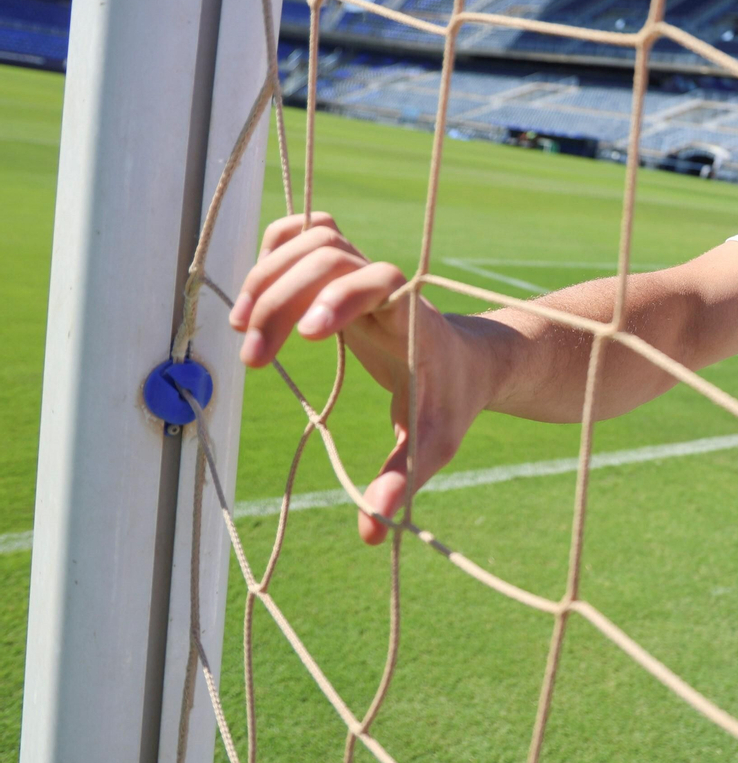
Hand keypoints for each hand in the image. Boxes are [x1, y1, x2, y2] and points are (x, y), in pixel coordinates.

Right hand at [230, 213, 485, 543]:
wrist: (469, 361)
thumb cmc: (450, 401)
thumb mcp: (434, 443)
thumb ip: (404, 479)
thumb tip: (372, 531)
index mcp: (413, 320)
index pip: (380, 280)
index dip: (341, 295)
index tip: (306, 335)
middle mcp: (386, 286)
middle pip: (329, 256)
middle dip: (282, 298)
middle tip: (253, 359)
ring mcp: (362, 271)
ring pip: (312, 238)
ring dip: (268, 276)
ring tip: (243, 331)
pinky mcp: (343, 270)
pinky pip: (308, 231)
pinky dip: (277, 247)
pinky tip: (258, 293)